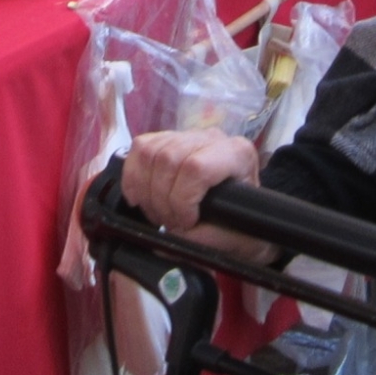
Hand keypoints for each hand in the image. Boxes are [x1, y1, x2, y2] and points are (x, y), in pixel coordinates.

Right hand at [122, 130, 259, 229]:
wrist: (242, 216)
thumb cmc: (240, 224)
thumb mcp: (231, 238)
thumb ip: (205, 238)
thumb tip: (174, 236)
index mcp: (237, 155)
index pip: (196, 167)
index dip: (182, 199)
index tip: (185, 222)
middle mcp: (212, 138)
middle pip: (167, 158)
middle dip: (161, 199)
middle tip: (169, 223)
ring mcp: (188, 135)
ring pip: (149, 152)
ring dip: (145, 189)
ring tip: (157, 213)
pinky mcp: (168, 138)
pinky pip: (140, 147)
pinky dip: (133, 176)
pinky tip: (140, 197)